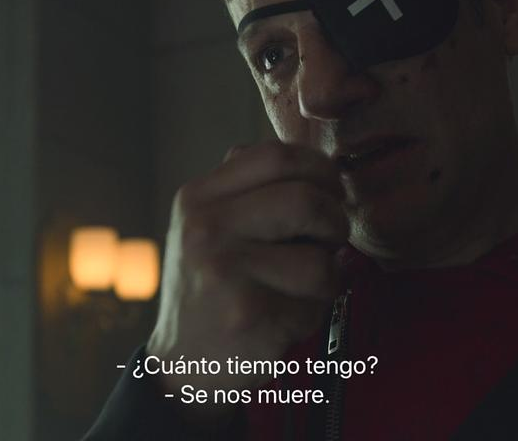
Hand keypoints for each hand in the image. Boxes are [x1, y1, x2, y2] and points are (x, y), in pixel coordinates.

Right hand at [145, 141, 348, 417]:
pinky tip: (288, 314)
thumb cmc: (213, 287)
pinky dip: (315, 310)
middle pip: (305, 199)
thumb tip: (324, 170)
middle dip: (335, 220)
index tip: (331, 190)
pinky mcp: (249, 314)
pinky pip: (314, 302)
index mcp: (198, 198)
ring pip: (319, 258)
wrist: (183, 362)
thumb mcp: (210, 226)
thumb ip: (252, 190)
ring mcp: (225, 271)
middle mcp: (205, 229)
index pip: (276, 156)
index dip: (319, 169)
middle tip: (331, 238)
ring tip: (307, 283)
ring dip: (329, 273)